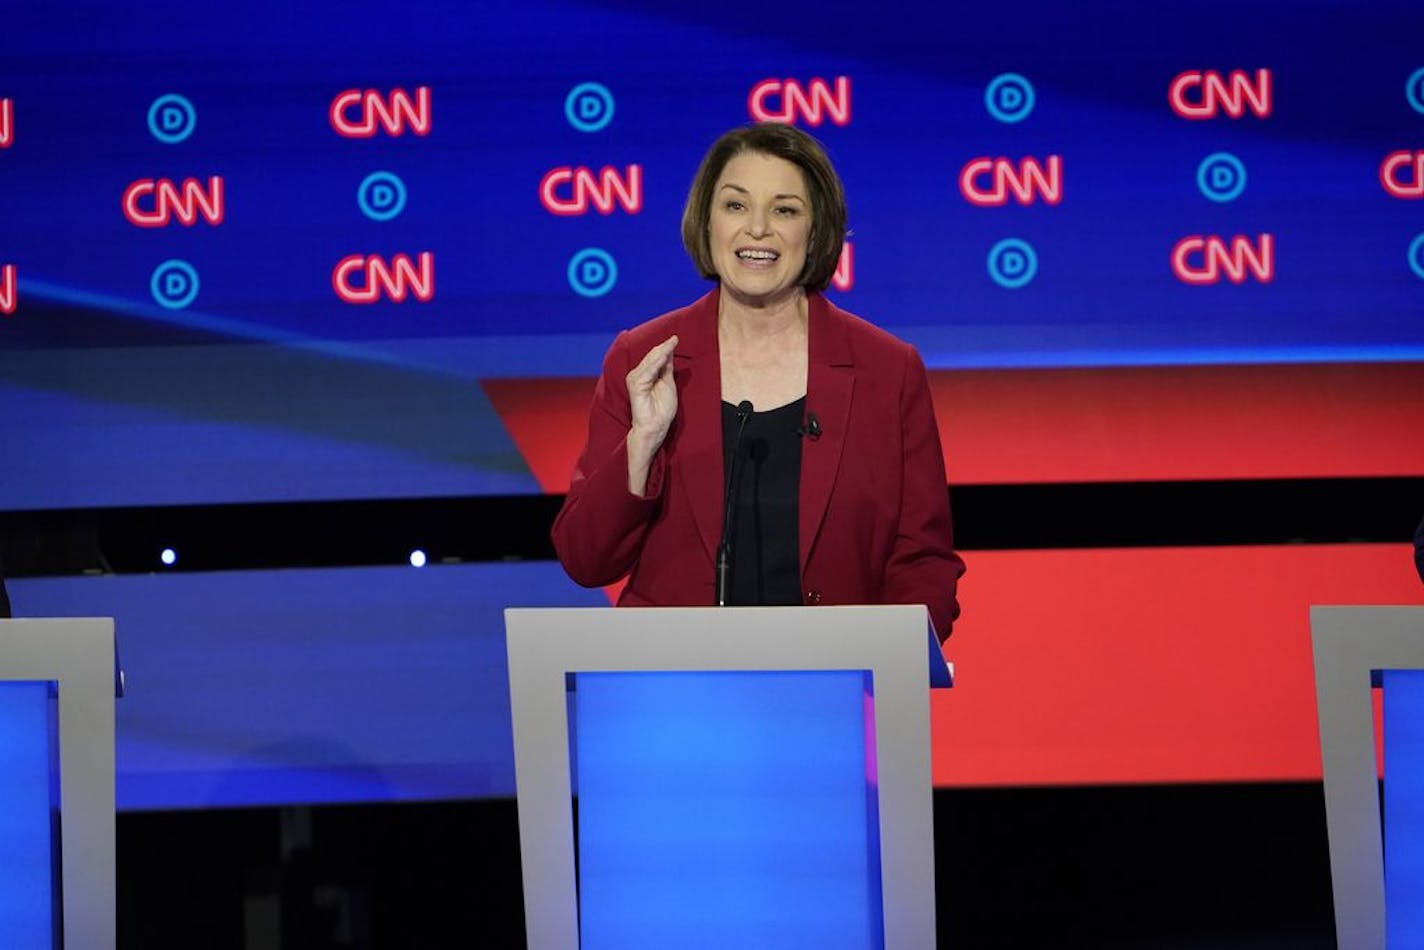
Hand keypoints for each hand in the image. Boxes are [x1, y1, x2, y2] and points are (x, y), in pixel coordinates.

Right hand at [625, 335, 677, 492]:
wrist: (655, 427)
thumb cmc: (661, 410)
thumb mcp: (668, 384)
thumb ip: (666, 369)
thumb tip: (669, 353)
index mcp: (644, 375)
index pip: (655, 358)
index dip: (665, 348)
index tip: (676, 338)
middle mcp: (637, 375)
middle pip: (652, 357)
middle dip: (664, 347)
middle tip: (676, 337)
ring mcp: (635, 379)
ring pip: (650, 361)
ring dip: (662, 351)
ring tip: (673, 342)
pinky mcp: (636, 385)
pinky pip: (649, 370)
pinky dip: (658, 361)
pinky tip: (666, 353)